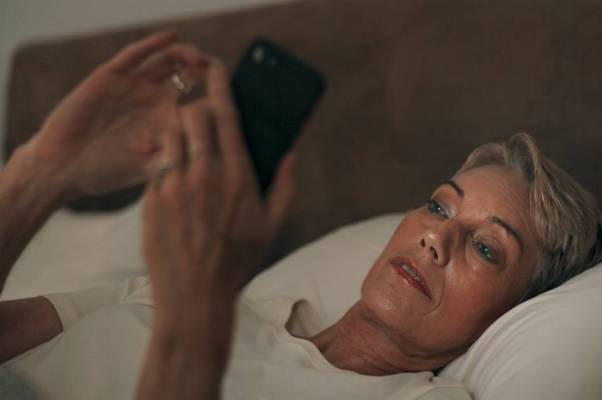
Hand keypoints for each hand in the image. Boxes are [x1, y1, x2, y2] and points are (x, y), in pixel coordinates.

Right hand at [23, 31, 210, 200]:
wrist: (63, 167)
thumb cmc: (106, 173)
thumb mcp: (148, 169)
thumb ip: (176, 158)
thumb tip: (208, 154)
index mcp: (167, 122)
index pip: (200, 103)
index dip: (217, 97)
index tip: (233, 97)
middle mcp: (154, 101)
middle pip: (188, 76)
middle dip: (205, 69)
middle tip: (218, 70)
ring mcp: (134, 86)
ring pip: (167, 61)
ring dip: (185, 54)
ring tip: (199, 56)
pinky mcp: (112, 76)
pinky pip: (136, 55)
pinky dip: (155, 44)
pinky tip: (172, 37)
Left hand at [142, 58, 295, 329]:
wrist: (194, 295)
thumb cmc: (238, 261)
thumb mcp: (272, 225)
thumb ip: (285, 185)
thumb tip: (290, 153)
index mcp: (236, 175)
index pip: (225, 114)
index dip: (219, 84)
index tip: (216, 68)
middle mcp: (203, 174)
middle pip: (191, 114)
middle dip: (196, 107)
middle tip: (202, 115)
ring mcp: (173, 185)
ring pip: (169, 133)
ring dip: (177, 129)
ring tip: (186, 142)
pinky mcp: (150, 199)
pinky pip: (156, 163)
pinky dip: (166, 160)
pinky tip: (176, 178)